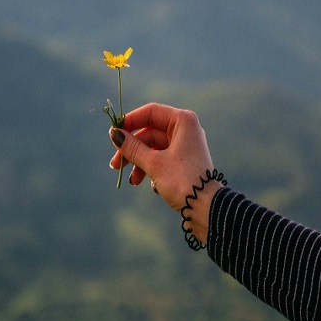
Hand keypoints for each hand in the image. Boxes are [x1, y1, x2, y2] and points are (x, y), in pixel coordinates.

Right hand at [108, 103, 222, 241]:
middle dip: (131, 150)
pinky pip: (161, 160)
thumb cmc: (182, 181)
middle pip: (149, 133)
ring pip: (153, 149)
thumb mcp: (153, 163)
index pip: (150, 113)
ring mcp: (185, 147)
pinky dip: (152, 171)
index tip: (113, 134)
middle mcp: (185, 130)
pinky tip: (153, 186)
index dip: (130, 122)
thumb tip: (114, 133)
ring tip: (132, 181)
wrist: (206, 208)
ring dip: (139, 164)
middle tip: (115, 165)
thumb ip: (132, 147)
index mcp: (183, 121)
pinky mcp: (184, 162)